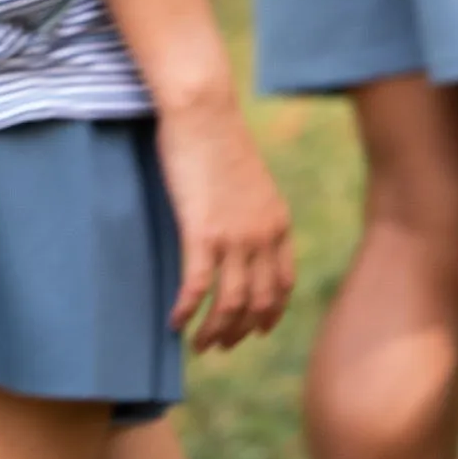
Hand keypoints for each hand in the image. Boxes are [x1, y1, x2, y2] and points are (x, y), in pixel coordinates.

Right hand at [154, 89, 295, 350]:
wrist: (205, 112)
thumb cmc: (221, 142)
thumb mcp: (251, 184)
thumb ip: (252, 215)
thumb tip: (240, 238)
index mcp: (279, 223)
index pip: (283, 284)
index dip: (271, 314)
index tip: (257, 331)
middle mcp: (263, 236)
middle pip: (259, 303)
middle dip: (240, 332)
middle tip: (219, 346)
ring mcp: (234, 236)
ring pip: (230, 304)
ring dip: (214, 332)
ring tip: (198, 345)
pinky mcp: (201, 233)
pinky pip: (197, 288)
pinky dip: (186, 312)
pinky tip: (174, 323)